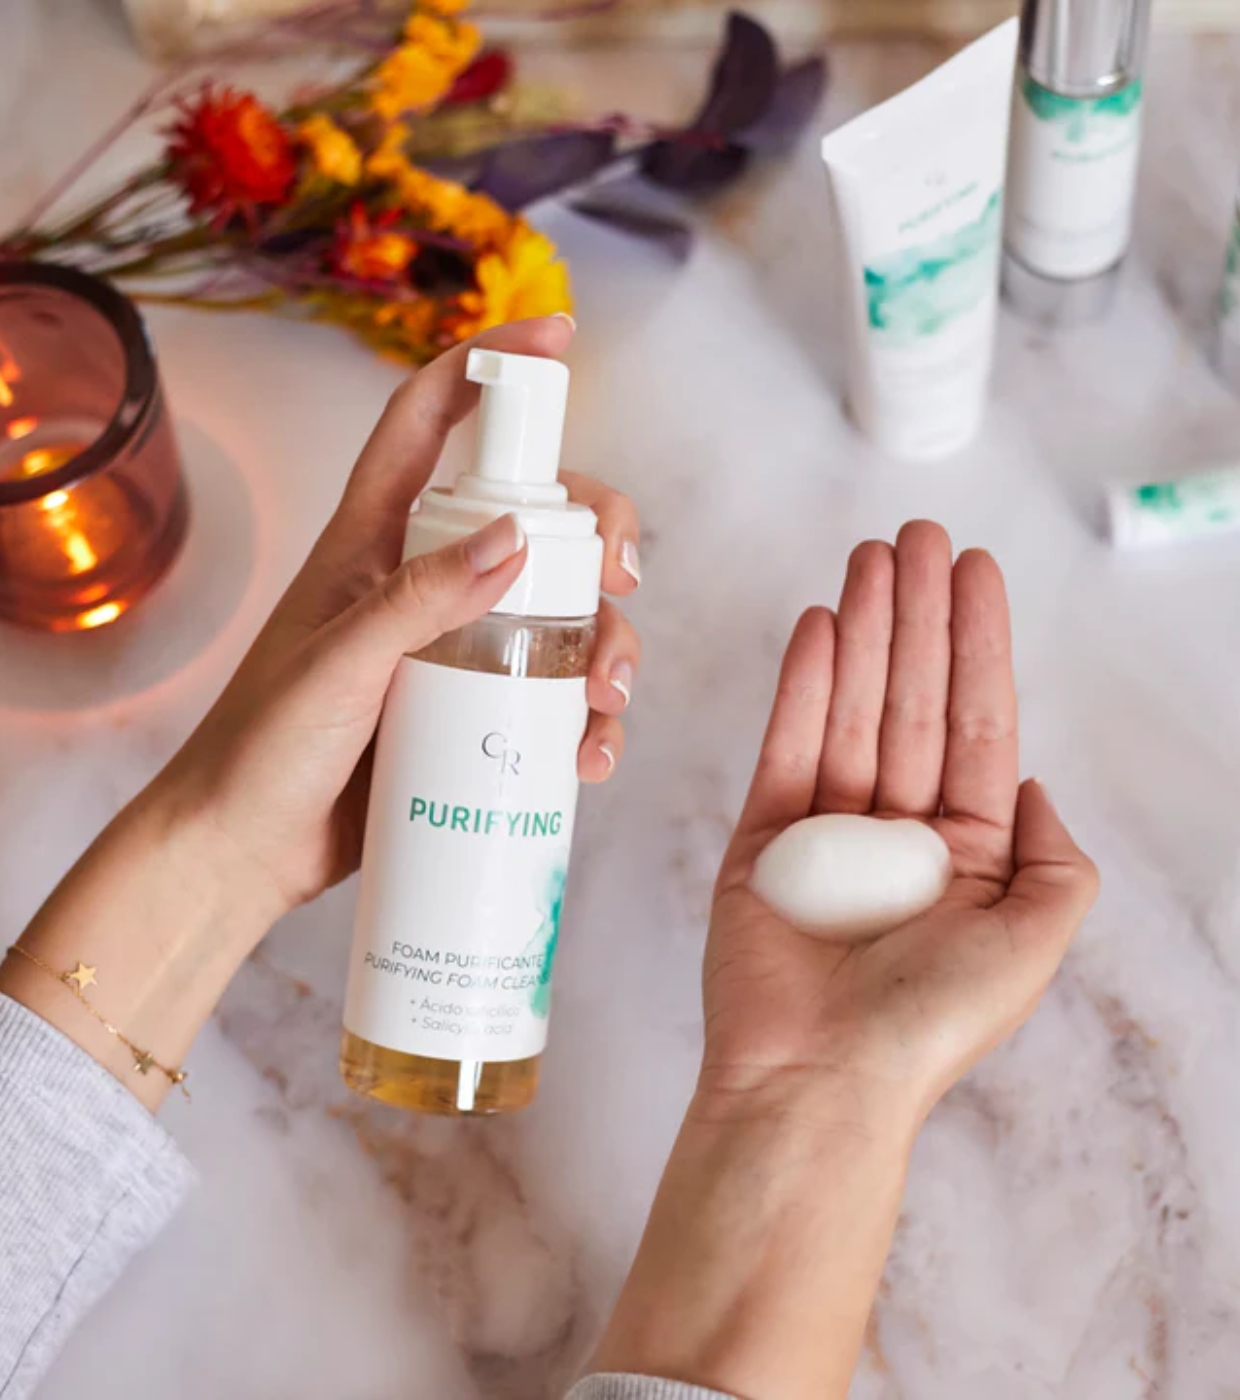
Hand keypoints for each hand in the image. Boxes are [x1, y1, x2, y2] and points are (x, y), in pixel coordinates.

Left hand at [157, 314, 640, 920]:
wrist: (245, 854)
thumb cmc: (262, 751)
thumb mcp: (337, 666)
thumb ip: (418, 600)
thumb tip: (519, 538)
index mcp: (373, 542)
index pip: (429, 422)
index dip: (488, 365)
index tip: (556, 337)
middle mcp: (426, 583)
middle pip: (534, 516)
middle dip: (595, 531)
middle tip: (618, 577)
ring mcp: (457, 650)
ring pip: (563, 611)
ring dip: (608, 643)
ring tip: (606, 701)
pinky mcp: (476, 714)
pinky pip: (553, 695)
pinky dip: (588, 719)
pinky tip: (589, 756)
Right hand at [589, 524, 1097, 1399]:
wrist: (816, 1080)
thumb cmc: (924, 1023)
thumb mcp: (1033, 943)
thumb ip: (1057, 860)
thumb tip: (1038, 783)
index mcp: (967, 852)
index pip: (978, 722)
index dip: (977, 643)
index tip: (971, 571)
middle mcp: (900, 831)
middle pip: (914, 697)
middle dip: (916, 616)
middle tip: (913, 537)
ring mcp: (828, 829)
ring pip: (853, 706)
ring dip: (863, 630)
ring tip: (869, 559)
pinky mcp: (763, 837)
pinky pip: (787, 744)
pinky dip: (803, 684)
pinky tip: (821, 626)